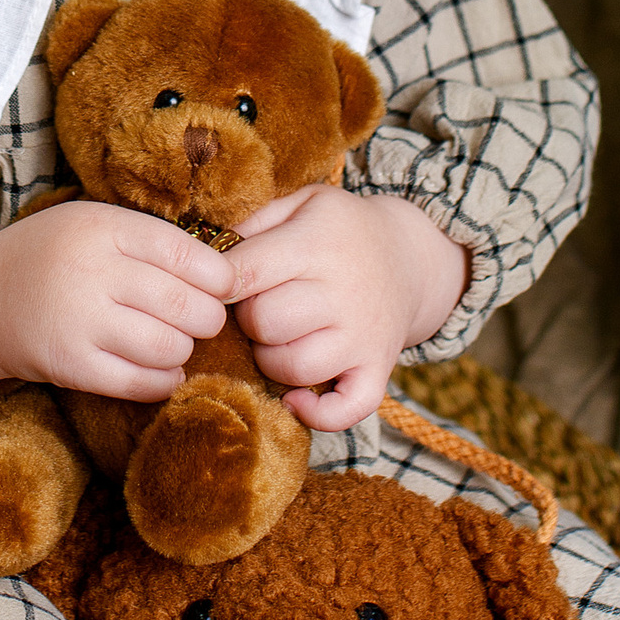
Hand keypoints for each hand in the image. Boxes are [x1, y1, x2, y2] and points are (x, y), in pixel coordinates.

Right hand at [0, 205, 231, 416]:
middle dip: (208, 318)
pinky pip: (141, 382)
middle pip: (183, 304)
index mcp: (103, 229)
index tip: (223, 287)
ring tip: (175, 343)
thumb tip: (224, 270)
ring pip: (168, 346)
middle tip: (203, 320)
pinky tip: (163, 370)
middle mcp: (92, 273)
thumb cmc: (50, 257)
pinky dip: (164, 381)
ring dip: (185, 350)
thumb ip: (148, 240)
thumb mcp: (93, 224)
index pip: (185, 253)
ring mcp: (80, 322)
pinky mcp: (72, 366)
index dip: (219, 276)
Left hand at [221, 183, 467, 432]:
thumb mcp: (302, 204)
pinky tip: (296, 397)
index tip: (219, 286)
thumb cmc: (339, 231)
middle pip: (264, 323)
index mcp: (316, 244)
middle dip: (247, 319)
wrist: (411, 257)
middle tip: (258, 306)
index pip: (246, 271)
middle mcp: (343, 293)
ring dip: (270, 360)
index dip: (219, 284)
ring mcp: (363, 336)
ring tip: (277, 340)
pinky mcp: (378, 369)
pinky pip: (345, 410)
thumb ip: (252, 224)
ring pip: (293, 368)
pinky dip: (316, 414)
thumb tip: (209, 265)